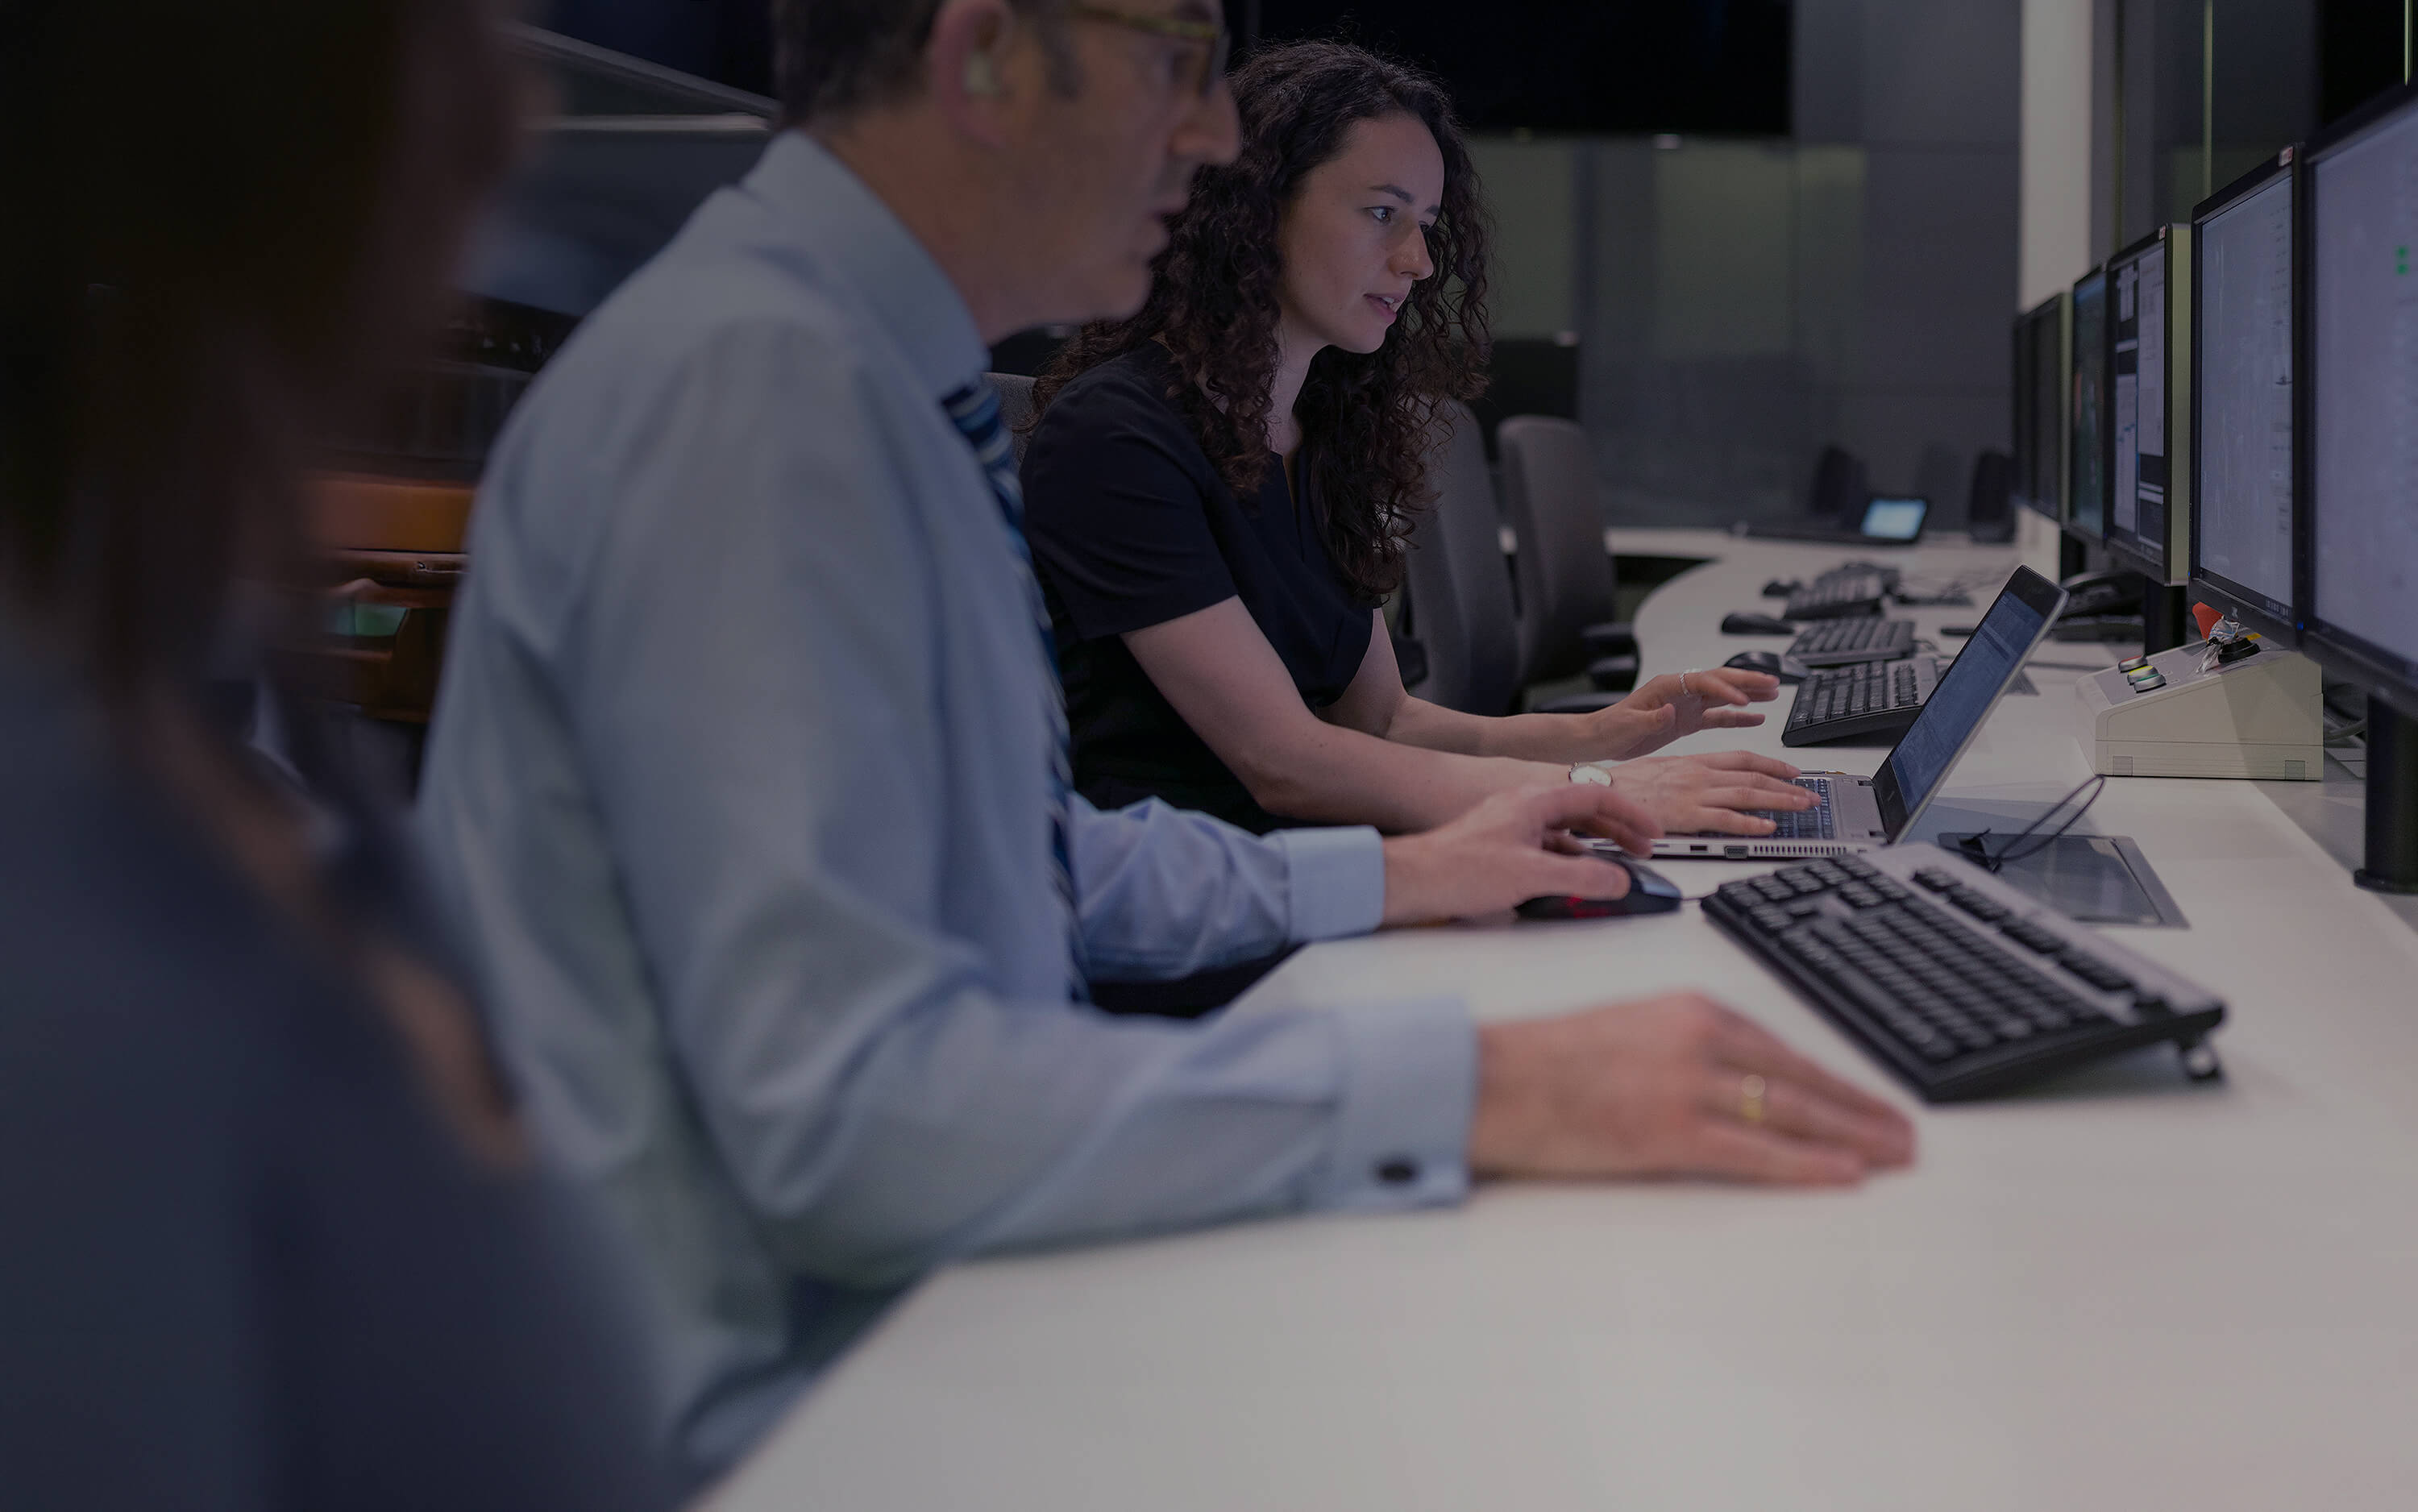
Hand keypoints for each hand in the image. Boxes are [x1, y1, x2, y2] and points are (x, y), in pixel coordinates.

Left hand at [1381, 784, 1662, 925]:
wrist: (1410, 880)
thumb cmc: (1456, 868)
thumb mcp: (1530, 875)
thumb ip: (1580, 878)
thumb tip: (1617, 880)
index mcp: (1534, 801)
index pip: (1596, 796)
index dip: (1631, 812)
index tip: (1653, 830)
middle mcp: (1524, 807)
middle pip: (1583, 812)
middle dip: (1618, 830)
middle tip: (1643, 848)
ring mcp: (1511, 826)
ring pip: (1565, 830)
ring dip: (1594, 846)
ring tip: (1616, 865)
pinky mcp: (1500, 847)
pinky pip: (1546, 847)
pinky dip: (1568, 859)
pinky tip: (1573, 877)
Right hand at [1468, 992, 1915, 1183]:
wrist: (1491, 1078)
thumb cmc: (1547, 1060)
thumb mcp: (1630, 1027)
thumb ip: (1686, 1044)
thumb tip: (1738, 1080)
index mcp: (1689, 1008)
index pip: (1782, 1047)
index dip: (1834, 1078)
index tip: (1869, 1099)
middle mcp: (1698, 1037)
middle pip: (1801, 1077)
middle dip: (1861, 1107)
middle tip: (1905, 1131)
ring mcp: (1687, 1084)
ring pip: (1791, 1111)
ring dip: (1852, 1135)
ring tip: (1892, 1154)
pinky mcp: (1669, 1131)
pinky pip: (1755, 1150)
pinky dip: (1807, 1163)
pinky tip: (1844, 1173)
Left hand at [1589, 668, 1782, 757]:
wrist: (1600, 739)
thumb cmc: (1610, 728)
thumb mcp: (1629, 724)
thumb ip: (1651, 718)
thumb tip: (1670, 710)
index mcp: (1667, 686)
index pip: (1703, 682)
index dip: (1725, 690)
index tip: (1744, 701)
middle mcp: (1680, 691)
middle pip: (1720, 681)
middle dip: (1748, 681)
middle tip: (1773, 683)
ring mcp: (1686, 705)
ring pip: (1724, 695)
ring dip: (1749, 694)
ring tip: (1774, 693)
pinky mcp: (1688, 720)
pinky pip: (1718, 716)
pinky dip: (1738, 717)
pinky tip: (1757, 718)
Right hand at [1597, 751, 1812, 835]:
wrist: (1599, 789)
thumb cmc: (1622, 784)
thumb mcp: (1660, 770)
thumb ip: (1685, 775)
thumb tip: (1702, 783)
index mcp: (1694, 762)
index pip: (1743, 759)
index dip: (1772, 765)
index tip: (1792, 772)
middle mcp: (1700, 775)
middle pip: (1753, 777)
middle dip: (1787, 785)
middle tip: (1810, 794)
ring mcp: (1695, 794)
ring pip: (1748, 795)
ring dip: (1780, 801)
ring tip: (1802, 808)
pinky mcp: (1687, 815)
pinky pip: (1726, 820)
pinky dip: (1750, 824)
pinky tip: (1768, 828)